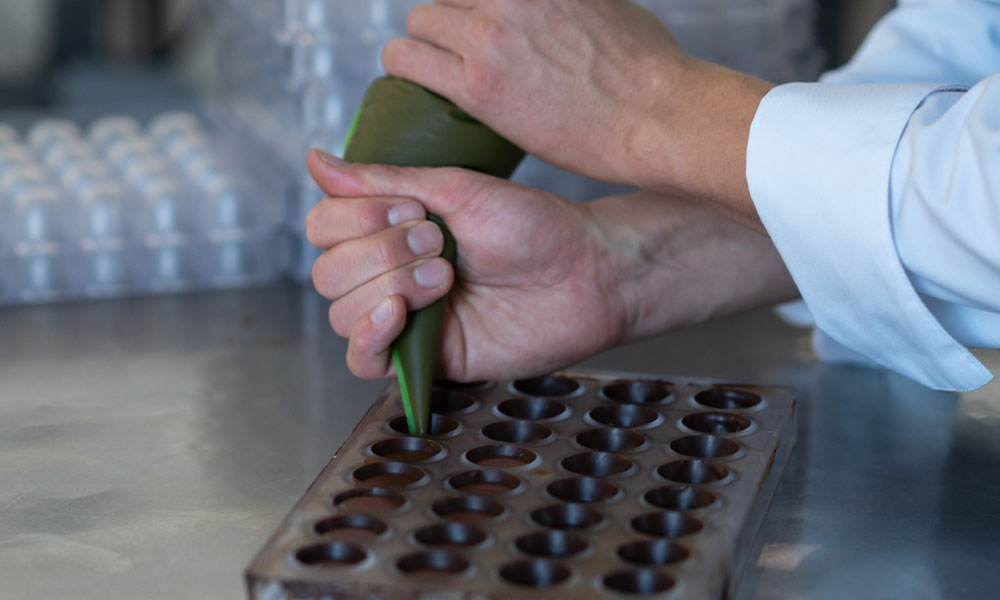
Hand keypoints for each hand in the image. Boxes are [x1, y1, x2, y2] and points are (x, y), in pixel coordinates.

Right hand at [306, 150, 796, 380]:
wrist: (585, 273)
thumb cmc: (535, 227)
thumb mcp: (456, 190)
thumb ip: (383, 181)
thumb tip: (316, 161)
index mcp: (391, 228)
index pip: (325, 226)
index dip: (354, 217)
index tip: (409, 208)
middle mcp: (390, 272)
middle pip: (327, 271)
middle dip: (379, 251)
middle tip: (438, 241)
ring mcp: (404, 316)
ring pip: (341, 311)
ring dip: (388, 285)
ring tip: (445, 275)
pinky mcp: (422, 358)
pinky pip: (362, 360)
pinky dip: (369, 336)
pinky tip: (399, 314)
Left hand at [383, 0, 773, 228]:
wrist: (656, 115)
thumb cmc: (648, 67)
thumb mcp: (606, 4)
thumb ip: (564, 4)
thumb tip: (555, 11)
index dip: (470, 3)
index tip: (470, 19)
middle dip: (446, 22)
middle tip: (455, 50)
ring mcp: (490, 37)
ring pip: (420, 24)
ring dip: (422, 45)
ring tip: (431, 67)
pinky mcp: (479, 86)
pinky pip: (409, 63)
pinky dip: (405, 67)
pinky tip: (412, 79)